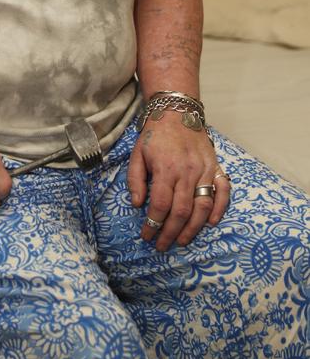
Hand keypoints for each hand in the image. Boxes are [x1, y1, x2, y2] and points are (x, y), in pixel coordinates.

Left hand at [127, 111, 229, 250]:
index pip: (161, 204)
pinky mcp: (216, 167)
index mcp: (166, 168)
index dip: (153, 224)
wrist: (177, 113)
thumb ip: (135, 179)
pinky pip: (223, 191)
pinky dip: (219, 209)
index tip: (147, 235)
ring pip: (202, 206)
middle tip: (162, 245)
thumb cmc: (154, 135)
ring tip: (182, 241)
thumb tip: (137, 205)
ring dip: (193, 228)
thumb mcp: (137, 154)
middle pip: (181, 211)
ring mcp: (205, 170)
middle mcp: (188, 172)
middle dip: (170, 232)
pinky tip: (210, 223)